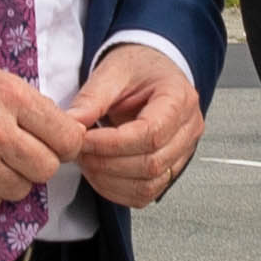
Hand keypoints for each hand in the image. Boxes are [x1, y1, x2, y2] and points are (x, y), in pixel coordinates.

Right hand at [0, 48, 90, 225]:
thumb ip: (30, 105)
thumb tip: (61, 130)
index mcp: (11, 97)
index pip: (67, 137)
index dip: (67, 144)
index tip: (59, 144)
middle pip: (46, 169)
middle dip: (39, 163)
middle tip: (24, 153)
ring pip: (19, 189)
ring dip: (13, 179)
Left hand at [63, 39, 204, 207]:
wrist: (151, 70)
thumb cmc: (139, 67)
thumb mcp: (112, 71)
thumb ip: (93, 97)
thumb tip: (71, 123)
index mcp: (179, 99)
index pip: (151, 134)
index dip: (112, 144)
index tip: (84, 139)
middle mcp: (188, 128)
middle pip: (151, 164)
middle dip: (107, 164)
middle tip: (78, 151)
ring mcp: (183, 152)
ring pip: (149, 185)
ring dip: (109, 180)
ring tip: (86, 161)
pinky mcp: (170, 168)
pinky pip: (146, 193)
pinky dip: (117, 190)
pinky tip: (98, 174)